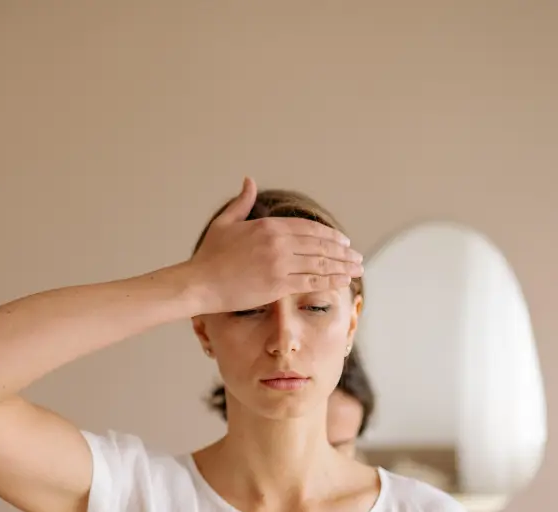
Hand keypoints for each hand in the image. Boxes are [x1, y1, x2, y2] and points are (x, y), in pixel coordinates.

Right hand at [186, 177, 363, 313]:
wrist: (199, 282)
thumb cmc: (209, 255)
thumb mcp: (225, 223)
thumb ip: (241, 202)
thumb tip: (249, 180)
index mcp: (268, 226)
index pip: (309, 228)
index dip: (329, 235)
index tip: (343, 241)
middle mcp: (278, 243)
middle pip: (319, 246)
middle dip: (342, 252)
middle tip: (357, 257)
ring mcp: (279, 265)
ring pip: (320, 264)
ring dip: (343, 267)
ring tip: (357, 270)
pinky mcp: (278, 285)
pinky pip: (311, 282)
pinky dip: (330, 281)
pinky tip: (343, 282)